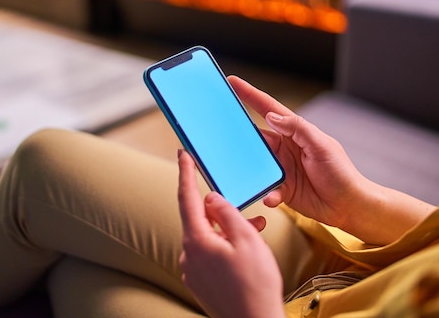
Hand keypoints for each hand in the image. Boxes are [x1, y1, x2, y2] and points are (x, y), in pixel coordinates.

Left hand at [177, 150, 284, 317]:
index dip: (185, 172)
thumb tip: (211, 197)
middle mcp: (188, 255)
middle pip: (200, 219)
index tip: (182, 153)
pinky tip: (245, 250)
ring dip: (227, 230)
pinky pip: (209, 253)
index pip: (187, 197)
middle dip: (221, 210)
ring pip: (208, 237)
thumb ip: (227, 212)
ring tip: (255, 232)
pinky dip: (224, 245)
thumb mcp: (247, 239)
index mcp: (197, 241)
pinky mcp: (200, 282)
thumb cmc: (256, 284)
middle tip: (245, 212)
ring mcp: (192, 270)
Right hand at [229, 76, 435, 243]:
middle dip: (237, 133)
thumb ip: (298, 129)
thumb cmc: (341, 173)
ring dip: (248, 168)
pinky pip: (266, 189)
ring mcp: (281, 169)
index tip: (231, 82)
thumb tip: (272, 116)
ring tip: (238, 169)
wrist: (349, 206)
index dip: (249, 95)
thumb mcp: (321, 145)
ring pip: (255, 164)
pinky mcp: (281, 189)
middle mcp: (284, 148)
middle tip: (218, 129)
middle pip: (255, 137)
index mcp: (294, 132)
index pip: (267, 109)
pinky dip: (266, 193)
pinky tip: (271, 197)